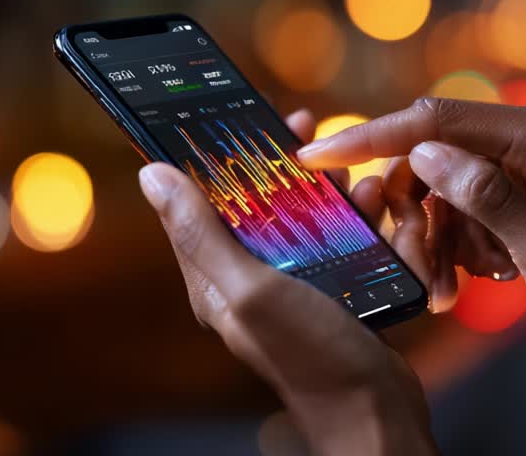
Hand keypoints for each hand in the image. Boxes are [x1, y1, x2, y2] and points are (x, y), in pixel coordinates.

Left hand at [138, 109, 437, 455]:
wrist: (376, 410)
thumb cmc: (311, 357)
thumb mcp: (250, 288)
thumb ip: (200, 232)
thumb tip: (150, 174)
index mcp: (216, 277)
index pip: (197, 203)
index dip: (211, 156)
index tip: (234, 116)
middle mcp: (248, 279)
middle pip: (253, 202)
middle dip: (277, 163)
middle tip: (302, 126)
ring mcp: (292, 285)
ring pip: (300, 214)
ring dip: (324, 187)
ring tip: (349, 170)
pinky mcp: (331, 290)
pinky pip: (337, 237)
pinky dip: (355, 215)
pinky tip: (375, 203)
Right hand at [298, 98, 525, 454]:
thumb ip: (485, 196)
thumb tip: (424, 153)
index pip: (440, 118)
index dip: (373, 135)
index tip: (316, 154)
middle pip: (436, 154)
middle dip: (416, 212)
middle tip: (420, 267)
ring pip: (445, 189)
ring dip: (437, 239)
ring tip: (450, 289)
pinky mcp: (524, 197)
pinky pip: (466, 210)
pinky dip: (457, 246)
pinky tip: (474, 279)